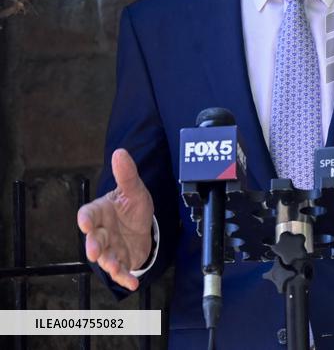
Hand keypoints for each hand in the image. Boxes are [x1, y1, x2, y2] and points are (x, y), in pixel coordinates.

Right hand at [76, 148, 153, 290]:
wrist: (144, 225)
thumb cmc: (132, 206)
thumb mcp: (134, 189)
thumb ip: (127, 174)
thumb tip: (120, 152)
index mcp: (99, 213)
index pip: (88, 215)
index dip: (86, 219)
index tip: (85, 222)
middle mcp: (101, 232)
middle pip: (94, 240)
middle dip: (93, 246)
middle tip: (93, 251)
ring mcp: (110, 248)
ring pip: (106, 258)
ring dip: (109, 263)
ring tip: (115, 267)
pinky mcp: (122, 260)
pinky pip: (122, 271)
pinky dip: (125, 278)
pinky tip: (133, 283)